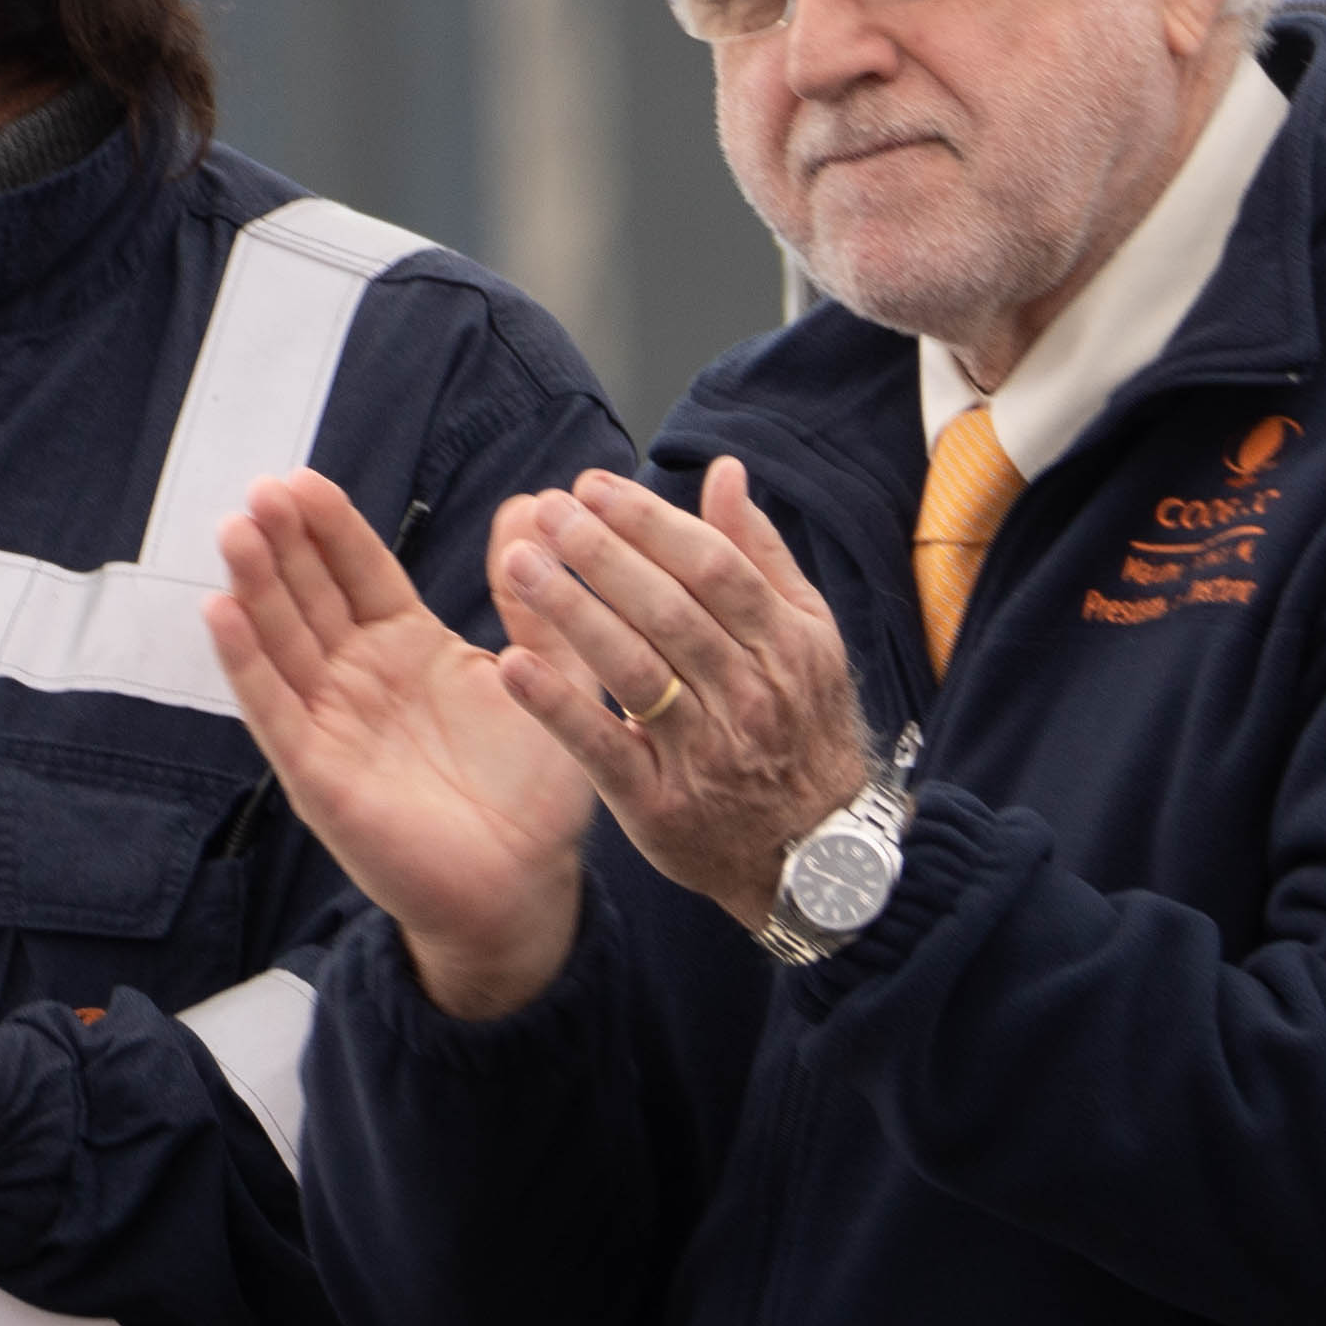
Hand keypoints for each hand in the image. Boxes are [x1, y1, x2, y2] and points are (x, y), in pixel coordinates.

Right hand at [207, 472, 598, 1018]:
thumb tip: (531, 504)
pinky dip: (245, 662)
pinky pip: (273, 709)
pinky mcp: (316, 773)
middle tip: (263, 490)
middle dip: (283, 543)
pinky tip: (221, 612)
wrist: (525, 886)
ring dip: (254, 586)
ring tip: (236, 532)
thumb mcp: (551, 675)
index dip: (330, 527)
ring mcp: (331, 722)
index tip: (303, 480)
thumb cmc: (536, 790)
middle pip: (309, 595)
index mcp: (407, 647)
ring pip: (281, 641)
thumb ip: (537, 600)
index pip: (358, 571)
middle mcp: (359, 677)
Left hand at [481, 464, 884, 938]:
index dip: (650, 522)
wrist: (812, 852)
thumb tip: (725, 473)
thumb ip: (760, 555)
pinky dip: (558, 706)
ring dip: (572, 612)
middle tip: (549, 511)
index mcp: (786, 645)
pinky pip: (604, 747)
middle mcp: (750, 695)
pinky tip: (513, 664)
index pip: (713, 567)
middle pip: (669, 610)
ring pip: (634, 669)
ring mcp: (706, 752)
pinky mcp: (659, 804)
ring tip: (519, 563)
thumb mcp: (805, 639)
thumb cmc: (800, 726)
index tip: (593, 485)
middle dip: (603, 554)